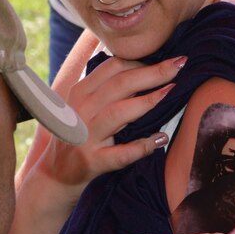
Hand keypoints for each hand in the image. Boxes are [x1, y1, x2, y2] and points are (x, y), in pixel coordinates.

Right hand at [38, 55, 184, 199]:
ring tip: (171, 92)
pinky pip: (121, 154)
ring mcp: (86, 137)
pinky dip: (142, 146)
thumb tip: (137, 61)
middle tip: (179, 65)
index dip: (141, 60)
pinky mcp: (92, 162)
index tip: (166, 58)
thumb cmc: (77, 135)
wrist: (55, 174)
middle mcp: (81, 111)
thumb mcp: (83, 104)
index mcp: (80, 92)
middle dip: (152, 73)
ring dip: (147, 102)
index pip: (112, 67)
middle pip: (119, 85)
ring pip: (118, 114)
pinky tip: (161, 139)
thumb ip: (104, 85)